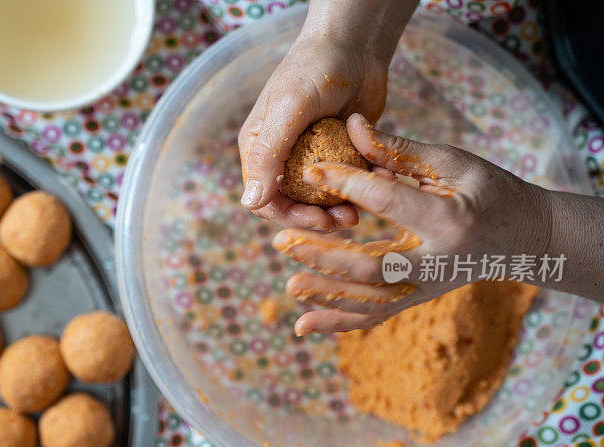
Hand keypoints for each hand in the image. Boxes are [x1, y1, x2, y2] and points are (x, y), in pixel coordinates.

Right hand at [238, 0, 416, 230]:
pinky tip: (377, 185)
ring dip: (339, 209)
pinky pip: (347, 181)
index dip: (290, 217)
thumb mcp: (288, 110)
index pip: (267, 200)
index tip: (319, 221)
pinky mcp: (340, 153)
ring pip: (322, 200)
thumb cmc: (314, 67)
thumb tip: (249, 203)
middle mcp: (282, 157)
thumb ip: (268, 156)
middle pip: (294, 205)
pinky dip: (361, 188)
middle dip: (318, 218)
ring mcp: (313, 157)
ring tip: (359, 211)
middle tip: (346, 222)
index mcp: (259, 149)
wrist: (356, 43)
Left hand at [273, 113, 552, 334]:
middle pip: (373, 267)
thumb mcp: (453, 164)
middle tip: (283, 240)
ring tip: (290, 284)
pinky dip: (337, 322)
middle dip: (325, 255)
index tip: (311, 169)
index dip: (347, 182)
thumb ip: (399, 150)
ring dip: (327, 294)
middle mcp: (436, 263)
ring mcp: (425, 288)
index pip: (388, 202)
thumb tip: (352, 126)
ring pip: (369, 301)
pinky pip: (373, 317)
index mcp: (449, 221)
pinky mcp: (414, 299)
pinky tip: (302, 323)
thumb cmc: (488, 192)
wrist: (523, 239)